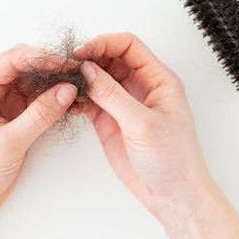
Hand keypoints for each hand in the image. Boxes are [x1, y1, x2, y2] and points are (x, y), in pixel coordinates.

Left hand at [0, 44, 77, 223]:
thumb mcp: (8, 143)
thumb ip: (39, 115)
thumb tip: (66, 90)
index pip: (12, 61)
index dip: (41, 59)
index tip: (66, 65)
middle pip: (24, 67)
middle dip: (50, 69)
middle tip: (76, 75)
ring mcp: (1, 105)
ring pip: (33, 84)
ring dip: (54, 85)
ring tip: (77, 89)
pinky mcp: (13, 120)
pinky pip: (36, 102)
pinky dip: (52, 101)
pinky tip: (68, 103)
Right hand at [77, 33, 209, 217]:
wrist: (173, 194)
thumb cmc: (174, 159)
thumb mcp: (142, 123)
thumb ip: (112, 95)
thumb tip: (88, 69)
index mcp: (158, 79)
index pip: (129, 46)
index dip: (104, 44)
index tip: (83, 53)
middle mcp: (141, 87)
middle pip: (110, 59)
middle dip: (89, 59)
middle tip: (69, 68)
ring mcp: (124, 104)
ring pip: (98, 79)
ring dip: (81, 79)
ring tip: (65, 85)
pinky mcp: (111, 121)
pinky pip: (91, 101)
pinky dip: (78, 99)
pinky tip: (69, 103)